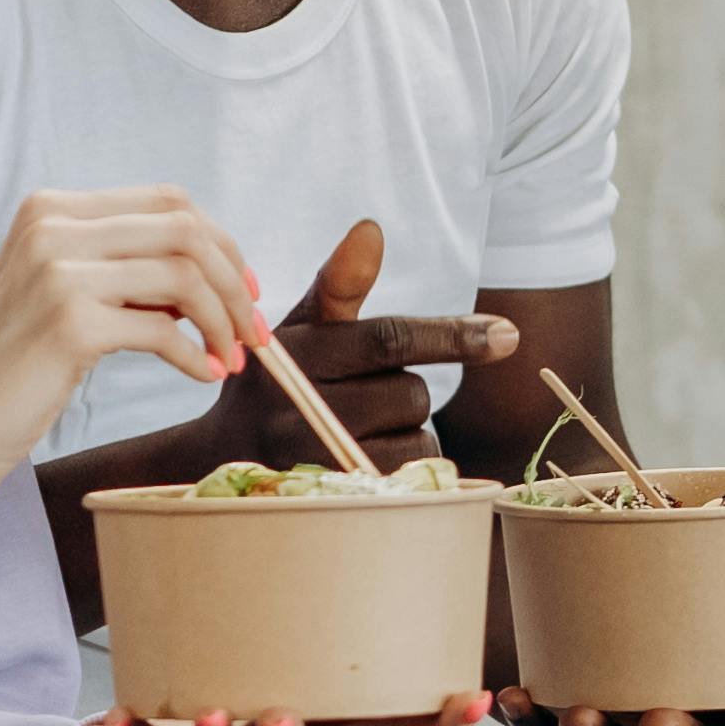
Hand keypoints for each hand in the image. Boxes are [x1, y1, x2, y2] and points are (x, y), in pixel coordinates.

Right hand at [0, 191, 260, 506]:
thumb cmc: (10, 371)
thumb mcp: (65, 297)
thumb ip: (127, 273)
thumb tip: (216, 277)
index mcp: (50, 209)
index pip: (167, 201)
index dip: (222, 242)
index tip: (245, 290)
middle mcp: (51, 226)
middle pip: (186, 229)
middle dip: (234, 280)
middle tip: (252, 331)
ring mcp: (57, 270)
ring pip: (184, 274)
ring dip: (223, 320)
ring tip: (231, 358)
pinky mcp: (67, 323)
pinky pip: (163, 328)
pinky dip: (196, 355)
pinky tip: (203, 376)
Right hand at [177, 218, 514, 480]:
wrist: (215, 460)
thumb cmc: (274, 382)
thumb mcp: (297, 326)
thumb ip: (340, 282)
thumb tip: (372, 228)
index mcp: (300, 351)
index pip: (390, 339)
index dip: (453, 335)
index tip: (509, 333)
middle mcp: (302, 406)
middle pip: (411, 393)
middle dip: (409, 390)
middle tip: (368, 393)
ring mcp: (314, 458)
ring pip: (414, 436)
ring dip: (406, 429)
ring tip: (358, 428)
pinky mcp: (332, 498)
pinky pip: (407, 475)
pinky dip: (405, 463)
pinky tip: (366, 457)